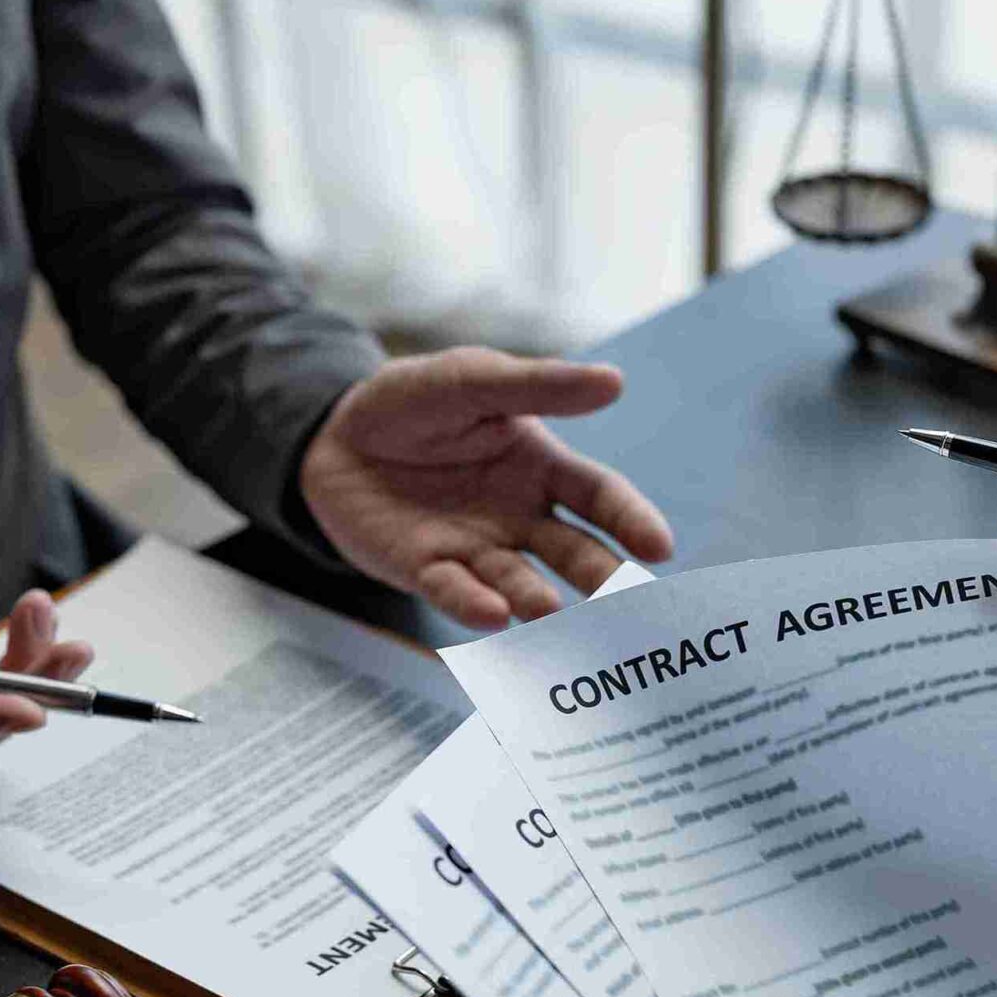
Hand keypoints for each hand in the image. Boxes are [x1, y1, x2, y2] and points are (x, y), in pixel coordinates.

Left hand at [298, 347, 674, 626]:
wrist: (337, 435)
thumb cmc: (417, 402)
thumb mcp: (475, 380)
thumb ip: (538, 386)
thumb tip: (614, 381)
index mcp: (543, 468)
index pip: (599, 497)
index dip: (631, 520)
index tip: (660, 548)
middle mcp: (520, 518)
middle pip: (572, 552)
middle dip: (601, 576)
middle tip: (625, 601)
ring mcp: (476, 548)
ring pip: (518, 581)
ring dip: (536, 598)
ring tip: (551, 609)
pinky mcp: (426, 569)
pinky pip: (453, 590)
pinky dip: (474, 604)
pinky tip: (495, 615)